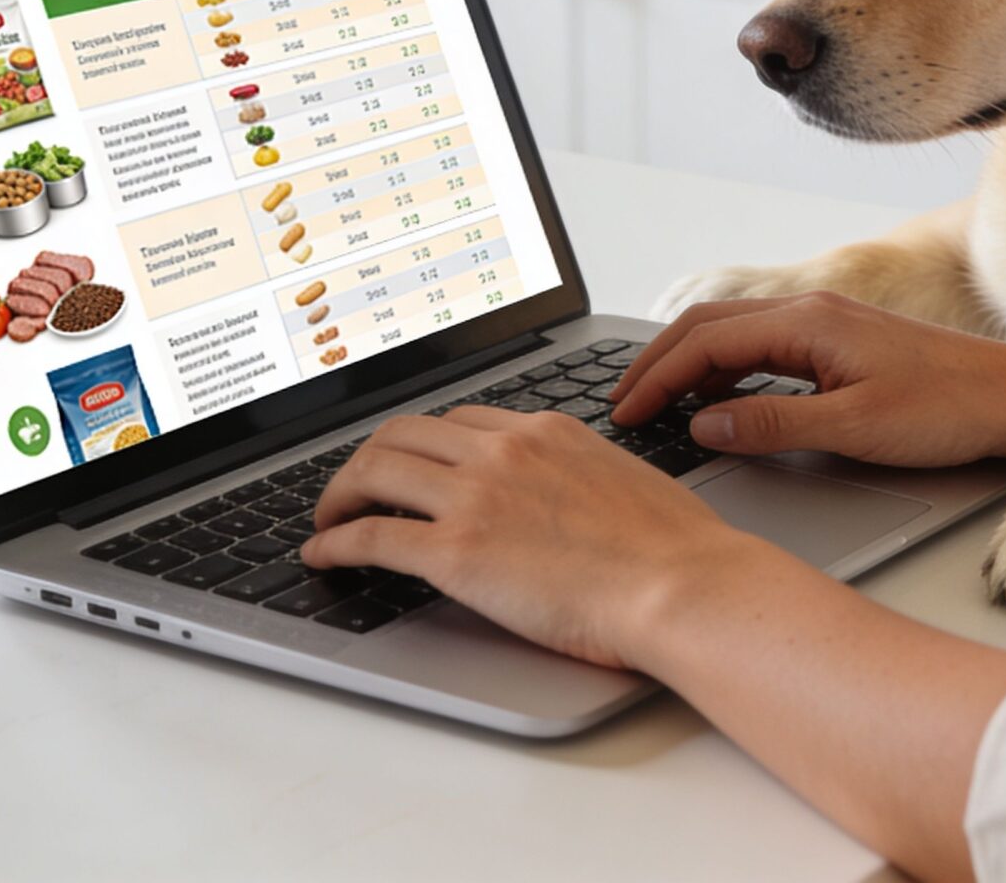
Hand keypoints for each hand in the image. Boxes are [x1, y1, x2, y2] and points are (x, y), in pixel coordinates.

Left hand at [300, 406, 778, 670]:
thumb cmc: (675, 550)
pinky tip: (323, 554)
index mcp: (545, 432)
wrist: (682, 584)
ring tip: (328, 520)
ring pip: (374, 471)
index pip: (460, 422)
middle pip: (403, 433)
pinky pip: (371, 536)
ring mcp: (475, 497)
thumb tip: (569, 499)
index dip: (422, 445)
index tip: (410, 465)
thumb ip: (581, 476)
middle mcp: (503, 451)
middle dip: (368, 459)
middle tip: (354, 489)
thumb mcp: (625, 482)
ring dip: (338, 495)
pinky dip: (334, 542)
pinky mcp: (455, 552)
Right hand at [608, 292, 1005, 467]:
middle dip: (656, 362)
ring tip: (656, 407)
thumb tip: (702, 425)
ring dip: (687, 364)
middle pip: (708, 325)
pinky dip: (723, 368)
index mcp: (809, 322)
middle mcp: (812, 310)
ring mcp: (826, 322)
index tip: (625, 414)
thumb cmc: (950, 411)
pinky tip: (718, 401)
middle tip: (621, 406)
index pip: (705, 341)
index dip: (656, 378)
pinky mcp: (840, 341)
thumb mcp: (855, 429)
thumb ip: (773, 425)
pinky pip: (761, 345)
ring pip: (732, 332)